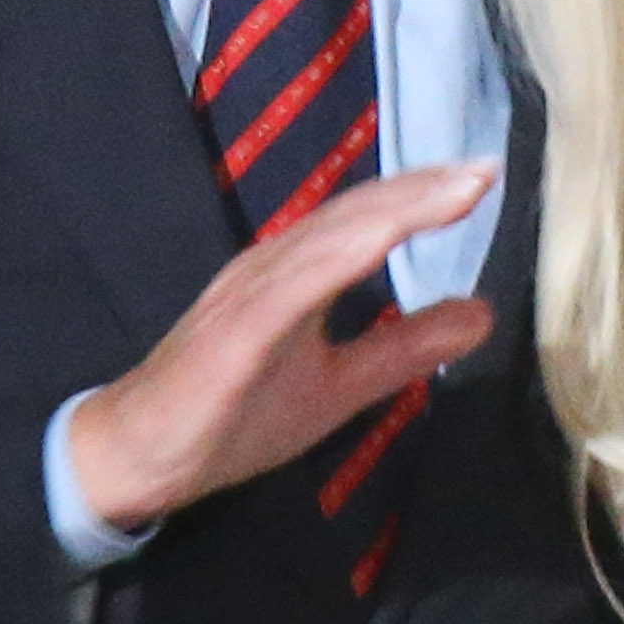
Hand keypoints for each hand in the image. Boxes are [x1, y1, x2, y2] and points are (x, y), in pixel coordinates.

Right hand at [67, 163, 498, 530]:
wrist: (140, 455)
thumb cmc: (231, 416)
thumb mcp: (339, 385)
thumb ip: (403, 349)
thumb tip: (481, 315)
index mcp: (296, 274)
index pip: (366, 222)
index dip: (422, 197)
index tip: (482, 176)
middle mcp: (273, 267)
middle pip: (353, 214)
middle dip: (419, 188)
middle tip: (483, 167)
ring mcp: (250, 292)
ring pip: (327, 238)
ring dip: (392, 210)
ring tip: (452, 189)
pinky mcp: (234, 330)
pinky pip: (290, 287)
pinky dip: (336, 257)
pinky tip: (379, 241)